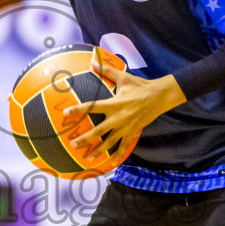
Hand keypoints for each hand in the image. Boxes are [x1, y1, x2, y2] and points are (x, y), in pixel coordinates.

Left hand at [67, 51, 186, 158]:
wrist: (158, 96)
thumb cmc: (139, 85)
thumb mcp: (123, 77)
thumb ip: (106, 71)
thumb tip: (92, 62)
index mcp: (113, 104)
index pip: (92, 107)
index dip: (78, 110)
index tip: (65, 113)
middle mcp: (118, 117)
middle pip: (98, 131)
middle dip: (85, 138)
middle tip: (73, 144)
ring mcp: (125, 127)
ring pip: (109, 142)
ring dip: (98, 150)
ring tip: (87, 158)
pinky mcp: (133, 132)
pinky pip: (124, 146)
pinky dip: (118, 155)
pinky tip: (111, 163)